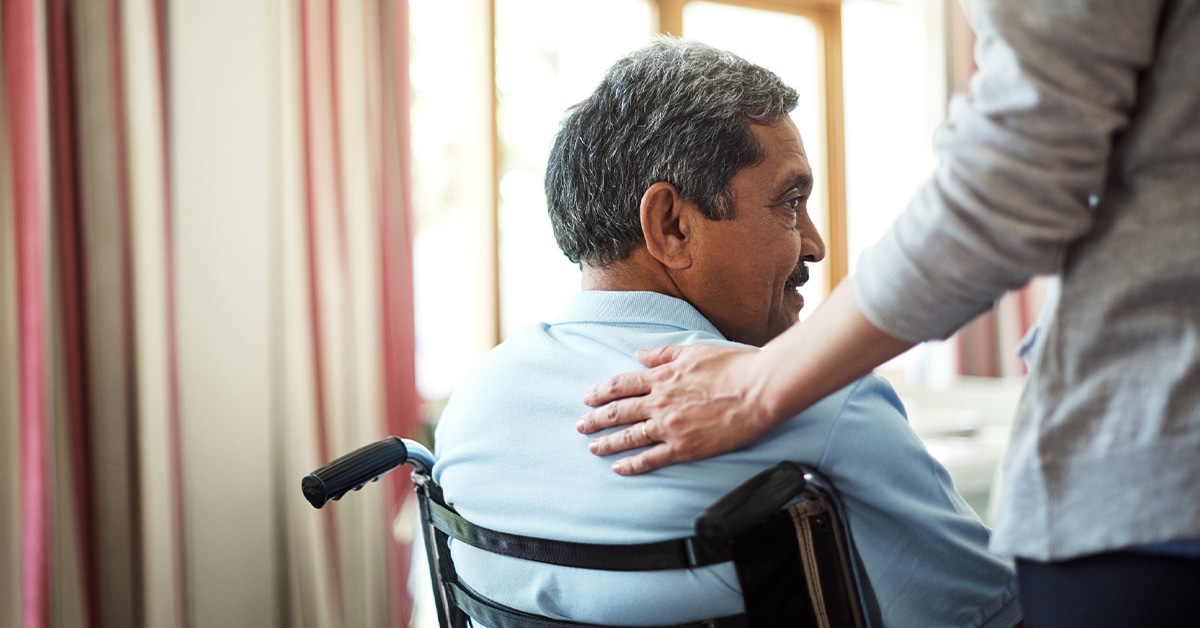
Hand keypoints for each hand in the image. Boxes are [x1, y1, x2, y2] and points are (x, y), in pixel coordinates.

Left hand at [577, 343, 777, 474]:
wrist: (759, 389)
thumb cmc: (733, 366)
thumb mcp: (694, 351)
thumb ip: (663, 354)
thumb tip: (640, 354)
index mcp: (662, 376)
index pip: (620, 385)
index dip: (600, 392)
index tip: (587, 399)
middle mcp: (660, 401)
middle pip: (617, 411)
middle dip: (595, 419)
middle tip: (581, 426)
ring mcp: (670, 426)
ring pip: (628, 437)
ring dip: (607, 443)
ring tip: (593, 448)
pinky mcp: (684, 447)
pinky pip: (651, 458)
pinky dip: (631, 464)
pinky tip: (619, 468)